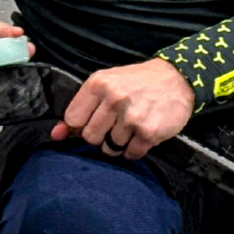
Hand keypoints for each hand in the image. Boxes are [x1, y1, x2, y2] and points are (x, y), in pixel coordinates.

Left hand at [52, 58, 194, 159]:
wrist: (178, 79)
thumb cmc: (138, 82)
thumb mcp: (107, 84)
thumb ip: (81, 108)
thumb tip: (56, 134)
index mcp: (99, 84)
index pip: (73, 120)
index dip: (81, 126)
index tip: (93, 121)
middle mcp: (114, 99)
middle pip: (90, 137)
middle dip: (102, 136)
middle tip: (116, 123)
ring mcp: (131, 117)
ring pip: (110, 148)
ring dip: (120, 143)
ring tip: (131, 127)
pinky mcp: (149, 132)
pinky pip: (131, 154)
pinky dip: (135, 149)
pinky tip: (143, 134)